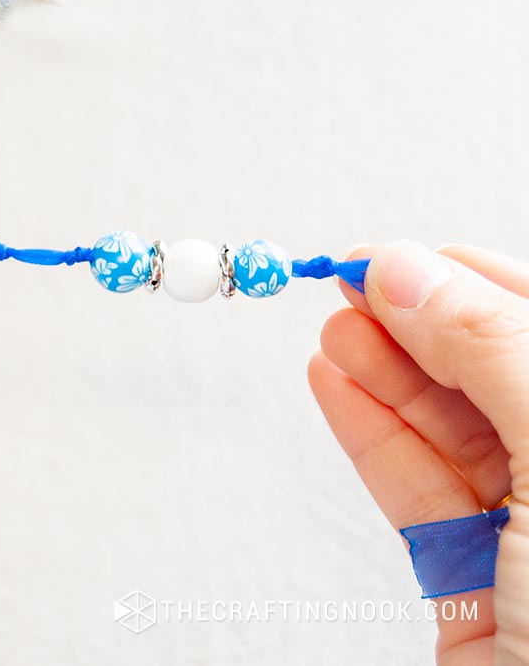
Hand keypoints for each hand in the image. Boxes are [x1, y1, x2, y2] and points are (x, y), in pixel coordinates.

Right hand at [309, 241, 528, 664]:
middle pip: (501, 374)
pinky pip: (416, 489)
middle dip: (423, 324)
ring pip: (452, 428)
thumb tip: (412, 271)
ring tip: (333, 328)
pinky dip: (368, 434)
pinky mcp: (471, 579)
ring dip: (384, 373)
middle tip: (352, 282)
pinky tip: (333, 383)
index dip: (481, 281)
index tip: (399, 254)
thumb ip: (492, 351)